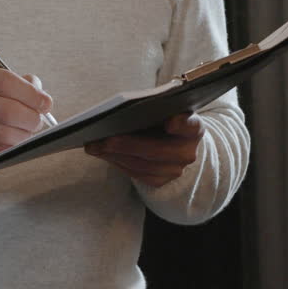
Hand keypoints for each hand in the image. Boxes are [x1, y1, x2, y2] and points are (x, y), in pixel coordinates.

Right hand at [0, 66, 52, 169]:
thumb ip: (16, 84)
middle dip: (31, 119)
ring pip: (5, 135)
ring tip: (25, 134)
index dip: (31, 94)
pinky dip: (11, 149)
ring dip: (23, 137)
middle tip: (37, 122)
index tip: (46, 103)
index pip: (6, 81)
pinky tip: (12, 144)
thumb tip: (41, 95)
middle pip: (8, 111)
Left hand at [85, 112, 203, 187]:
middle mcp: (187, 152)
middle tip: (104, 139)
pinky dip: (116, 162)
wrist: (172, 141)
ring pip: (142, 165)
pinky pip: (135, 174)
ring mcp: (175, 170)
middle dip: (128, 145)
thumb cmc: (162, 118)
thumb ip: (151, 107)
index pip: (190, 125)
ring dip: (115, 155)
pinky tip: (101, 152)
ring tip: (94, 145)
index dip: (181, 124)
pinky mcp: (160, 181)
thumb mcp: (163, 109)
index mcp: (193, 127)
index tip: (170, 122)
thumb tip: (119, 112)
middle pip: (157, 150)